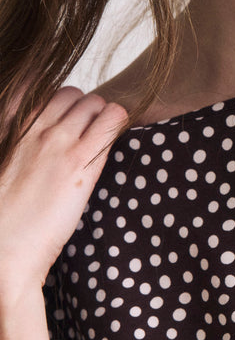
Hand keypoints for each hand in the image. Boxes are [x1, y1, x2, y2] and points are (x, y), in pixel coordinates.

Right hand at [0, 87, 126, 308]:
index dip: (54, 101)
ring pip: (93, 102)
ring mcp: (57, 141)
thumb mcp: (2, 166)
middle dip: (82, 108)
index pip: (34, 87)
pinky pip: (112, 119)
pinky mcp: (82, 160)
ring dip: (101, 116)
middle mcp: (33, 128)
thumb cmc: (3, 219)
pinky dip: (118, 122)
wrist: (5, 252)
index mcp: (8, 129)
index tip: (61, 118)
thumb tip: (38, 144)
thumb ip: (17, 144)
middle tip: (86, 133)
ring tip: (100, 140)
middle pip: (70, 94)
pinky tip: (112, 141)